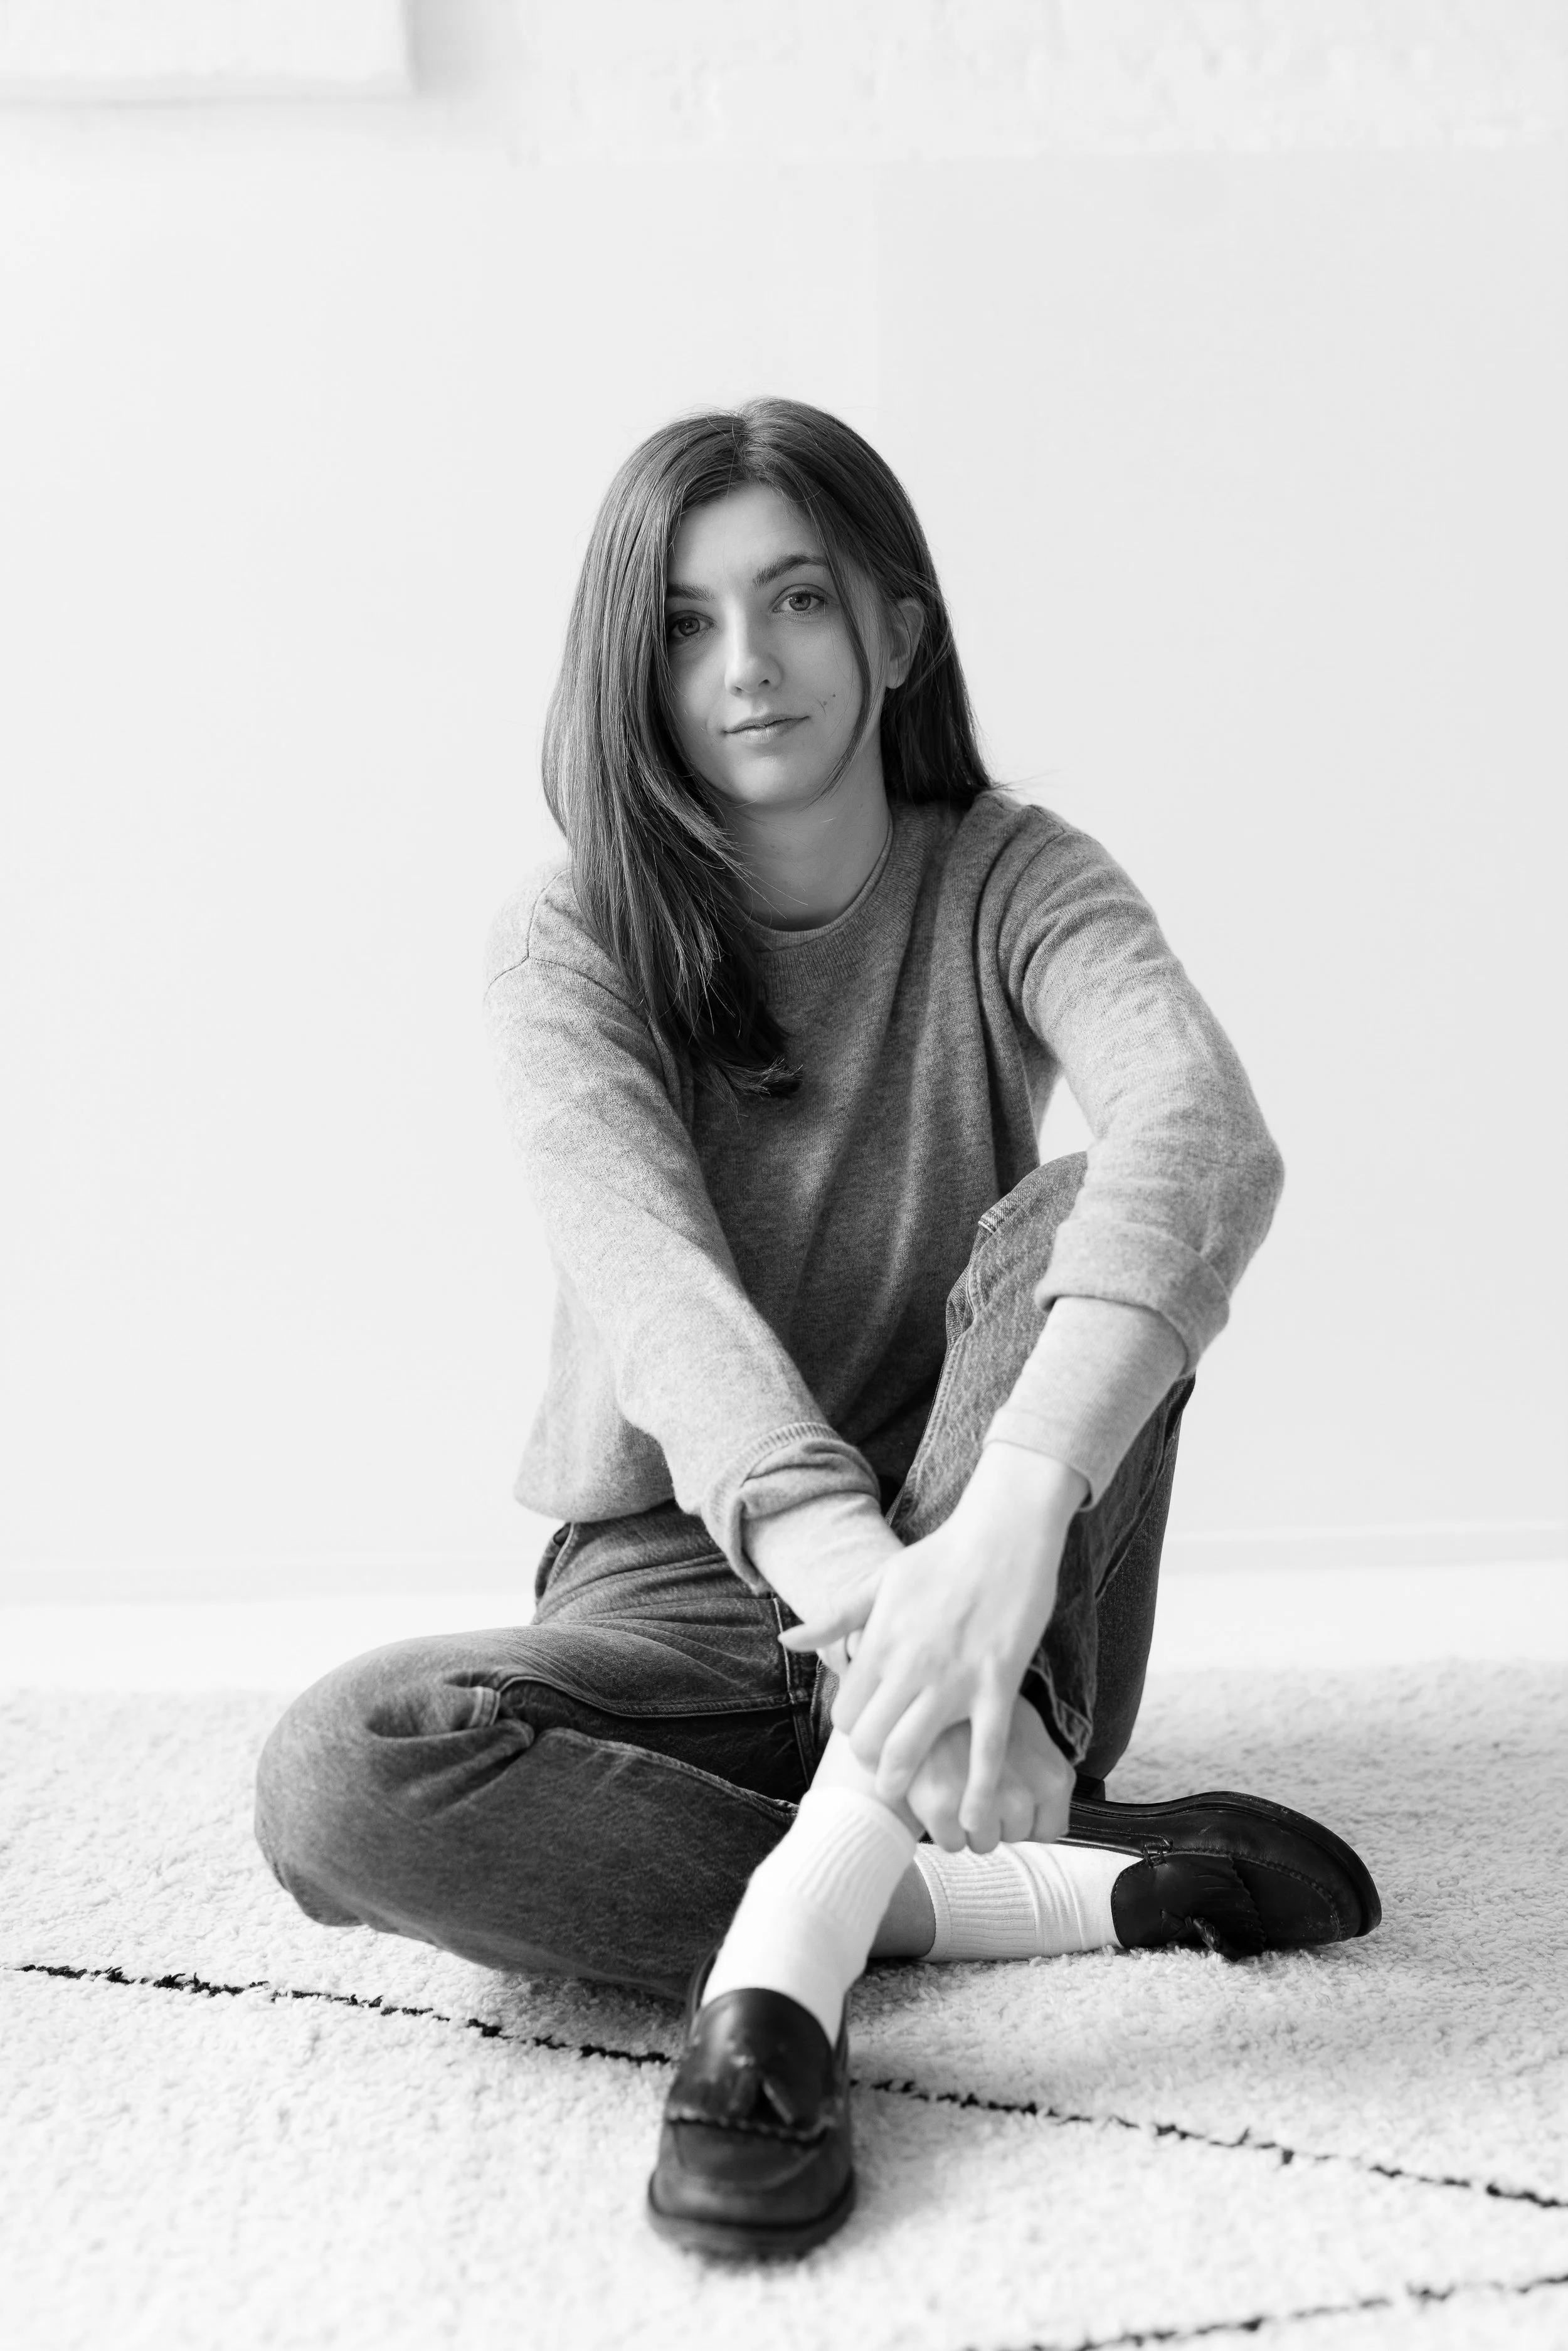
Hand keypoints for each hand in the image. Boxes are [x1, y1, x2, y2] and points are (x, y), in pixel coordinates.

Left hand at [781, 1443, 1087, 1843]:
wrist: (1002, 1533)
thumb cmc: (940, 1555)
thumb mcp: (877, 1580)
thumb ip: (834, 1618)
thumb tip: (788, 1640)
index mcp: (879, 1641)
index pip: (848, 1712)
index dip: (853, 1735)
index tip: (867, 1740)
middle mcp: (909, 1665)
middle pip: (872, 1739)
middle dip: (874, 1766)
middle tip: (886, 1776)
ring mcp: (954, 1677)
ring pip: (914, 1750)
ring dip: (907, 1783)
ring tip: (911, 1800)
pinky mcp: (998, 1683)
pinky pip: (986, 1749)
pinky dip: (977, 1789)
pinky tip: (973, 1818)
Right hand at [903, 1695, 1072, 1853]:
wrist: (926, 1690)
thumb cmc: (980, 1711)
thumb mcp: (1030, 1729)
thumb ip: (1047, 1771)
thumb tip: (1055, 1817)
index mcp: (1050, 1778)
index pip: (1049, 1829)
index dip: (1028, 1816)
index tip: (1010, 1796)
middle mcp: (1021, 1796)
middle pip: (1014, 1835)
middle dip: (999, 1818)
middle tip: (979, 1782)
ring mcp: (981, 1805)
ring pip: (984, 1844)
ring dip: (971, 1825)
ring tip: (959, 1785)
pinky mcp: (941, 1809)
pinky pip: (952, 1844)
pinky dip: (945, 1828)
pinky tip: (941, 1794)